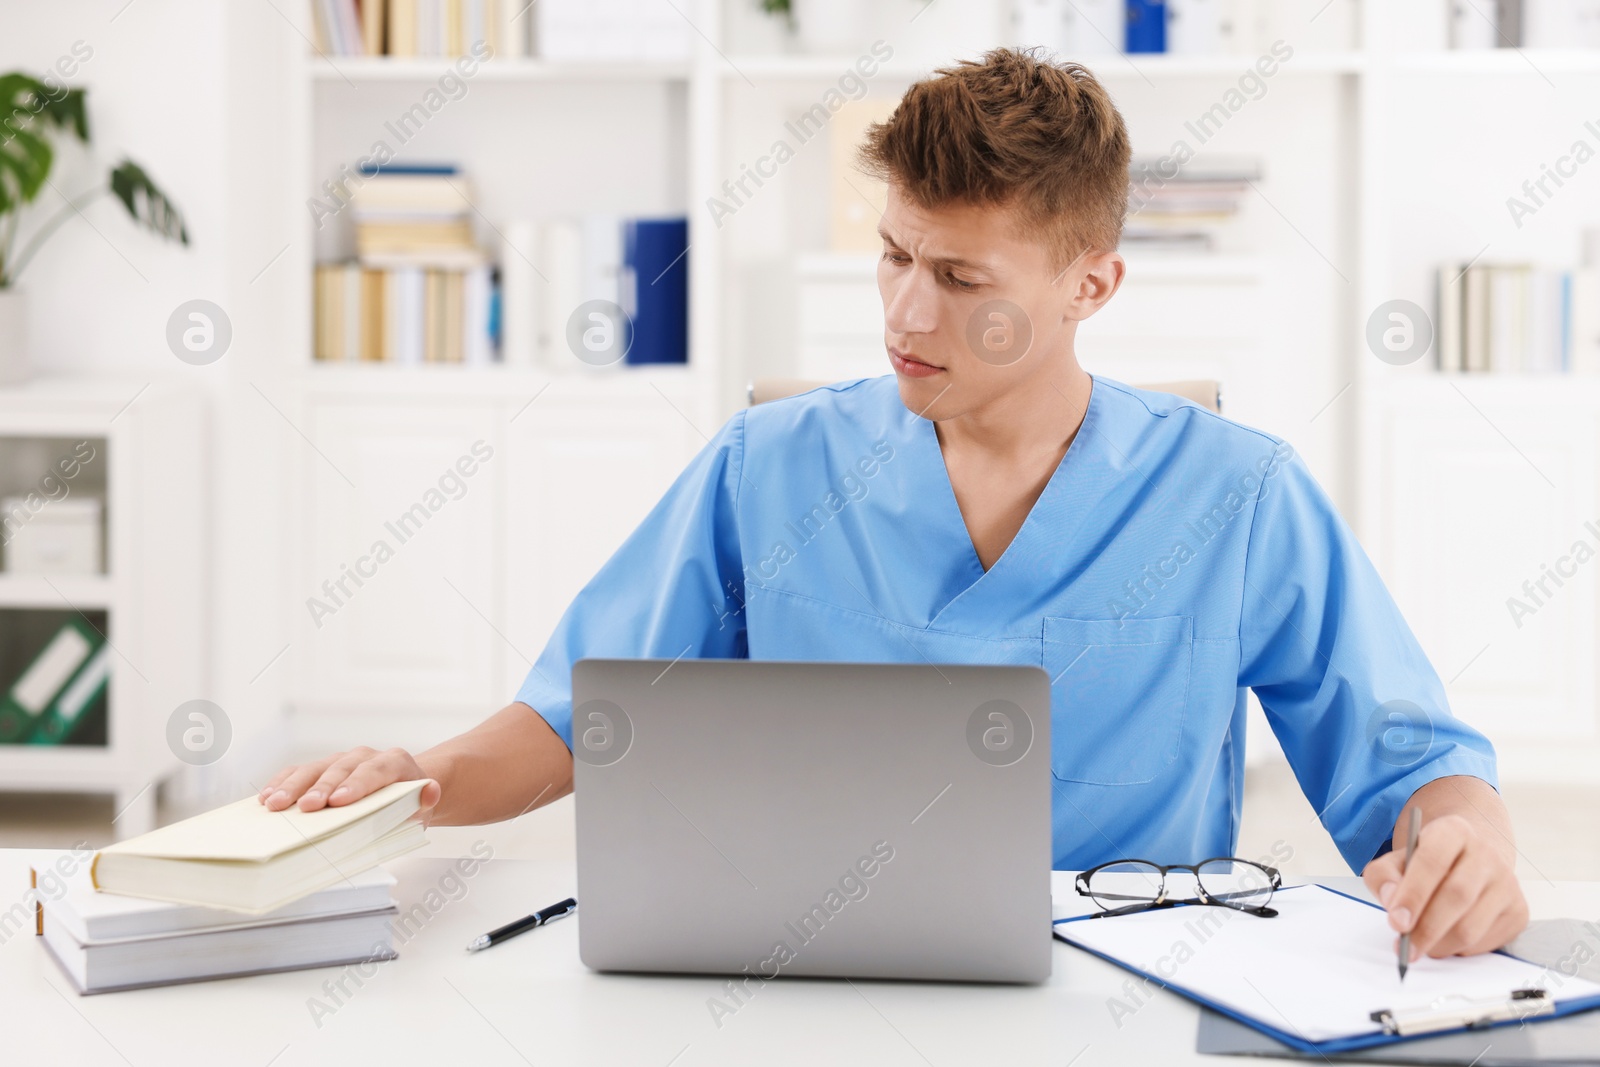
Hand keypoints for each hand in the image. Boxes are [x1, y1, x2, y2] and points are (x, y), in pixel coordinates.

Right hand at [257, 747, 442, 824]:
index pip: (375, 771)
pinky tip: (267, 798)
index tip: (338, 801)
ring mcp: (341, 760)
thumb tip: (431, 791)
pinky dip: (282, 783)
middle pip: (340, 769)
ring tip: (275, 804)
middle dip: (321, 788)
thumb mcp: (425, 804)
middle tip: (306, 807)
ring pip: (315, 768)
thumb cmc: (411, 801)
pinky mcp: (321, 768)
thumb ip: (427, 799)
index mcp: (394, 762)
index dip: (356, 785)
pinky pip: (298, 771)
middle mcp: (365, 756)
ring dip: (293, 786)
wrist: (406, 787)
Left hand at [1362, 812, 1528, 960]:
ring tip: (1421, 944)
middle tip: (1405, 947)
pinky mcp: (1518, 911)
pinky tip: (1446, 939)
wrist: (1469, 860)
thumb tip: (1393, 903)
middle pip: (1457, 896)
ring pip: (1471, 926)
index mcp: (1453, 831)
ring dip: (1440, 944)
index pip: (1433, 861)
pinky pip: (1485, 942)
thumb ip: (1383, 877)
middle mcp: (1487, 854)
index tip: (1396, 922)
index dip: (1413, 894)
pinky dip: (1459, 950)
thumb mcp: (1396, 860)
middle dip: (1426, 928)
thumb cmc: (1427, 864)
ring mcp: (1507, 883)